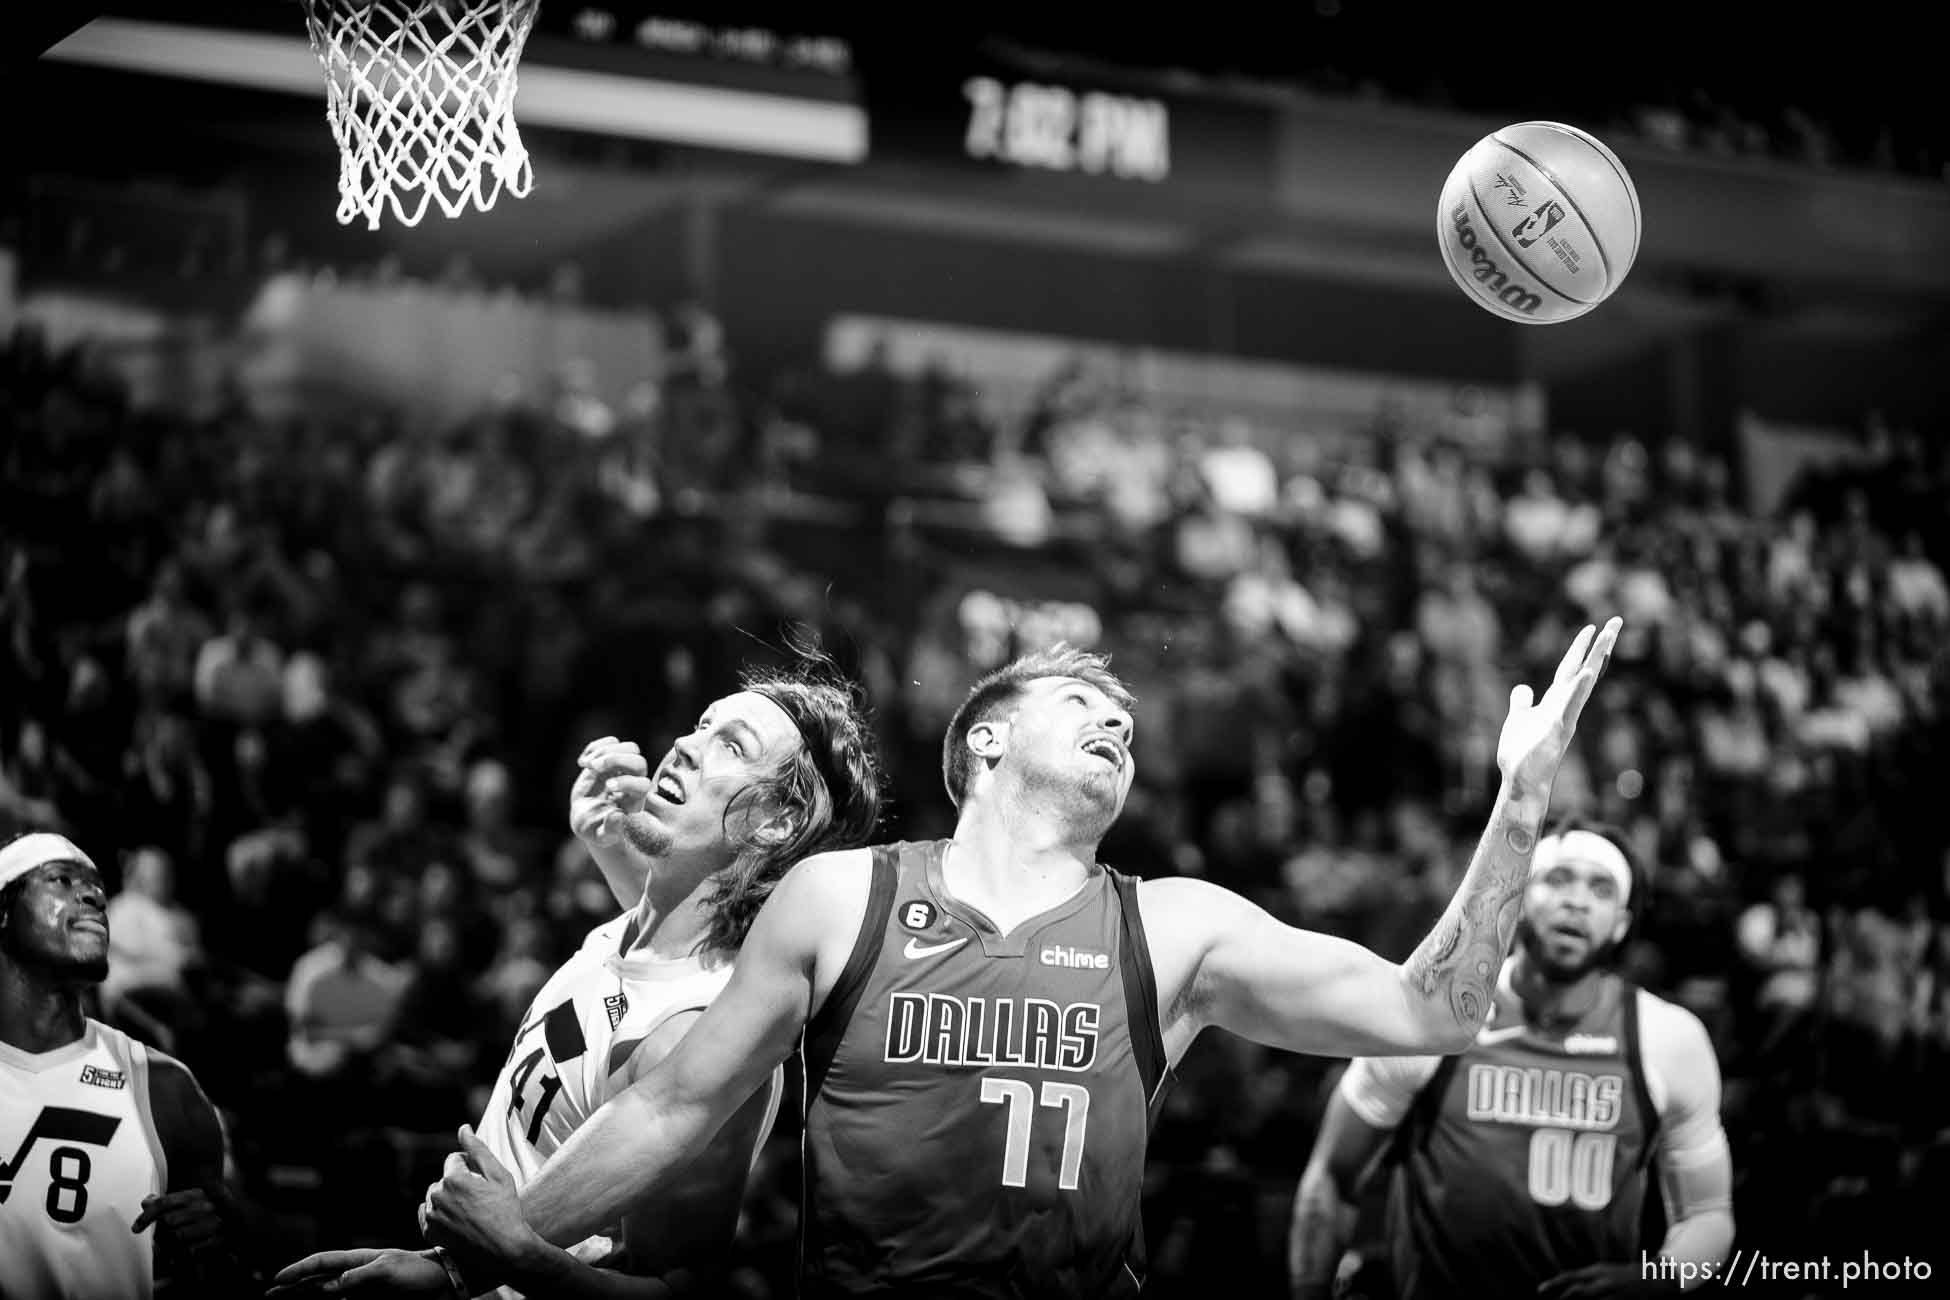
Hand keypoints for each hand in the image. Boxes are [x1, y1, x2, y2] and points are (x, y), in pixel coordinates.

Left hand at [132, 1188, 229, 1281]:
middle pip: (170, 1220)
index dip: (148, 1215)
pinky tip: (178, 1256)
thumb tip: (146, 1201)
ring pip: (179, 1236)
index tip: (136, 1228)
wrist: (245, 1223)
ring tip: (165, 1249)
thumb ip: (169, 1201)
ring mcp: (216, 1223)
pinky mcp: (222, 1240)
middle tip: (157, 1240)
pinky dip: (182, 1255)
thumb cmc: (211, 1212)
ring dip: (168, 1245)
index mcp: (199, 1193)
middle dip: (159, 1232)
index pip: (166, 1202)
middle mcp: (208, 1205)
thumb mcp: (193, 1202)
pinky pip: (193, 1250)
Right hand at [266, 1247, 451, 1295]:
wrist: (444, 1282)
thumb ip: (357, 1278)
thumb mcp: (388, 1270)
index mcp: (359, 1259)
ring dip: (306, 1298)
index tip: (278, 1280)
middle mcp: (357, 1274)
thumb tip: (328, 1287)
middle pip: (318, 1280)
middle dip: (294, 1286)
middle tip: (270, 1295)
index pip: (322, 1262)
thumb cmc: (419, 1270)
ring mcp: (362, 1289)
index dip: (299, 1270)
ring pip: (326, 1294)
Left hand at [421, 1124, 545, 1273]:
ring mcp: (431, 1216)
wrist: (504, 1249)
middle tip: (479, 1198)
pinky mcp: (430, 1233)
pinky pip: (427, 1215)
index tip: (483, 1180)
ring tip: (470, 1211)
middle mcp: (437, 1196)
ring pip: (436, 1196)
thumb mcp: (498, 1175)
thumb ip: (478, 1149)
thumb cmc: (506, 1210)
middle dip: (458, 1182)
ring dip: (448, 1198)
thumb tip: (463, 1128)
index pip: (455, 1159)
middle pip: (444, 1178)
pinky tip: (457, 1221)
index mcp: (454, 1178)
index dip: (471, 1166)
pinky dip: (439, 1215)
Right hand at [568, 736, 650, 848]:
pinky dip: (596, 747)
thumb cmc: (597, 830)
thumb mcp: (600, 836)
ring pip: (629, 748)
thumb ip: (610, 830)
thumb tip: (618, 816)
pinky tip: (583, 763)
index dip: (627, 782)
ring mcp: (623, 769)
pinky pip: (611, 743)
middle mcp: (633, 782)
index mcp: (635, 800)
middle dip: (616, 760)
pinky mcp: (609, 760)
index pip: (643, 784)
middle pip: (639, 760)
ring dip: (606, 751)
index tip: (607, 787)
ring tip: (587, 764)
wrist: (588, 819)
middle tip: (594, 767)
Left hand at [1497, 618, 1620, 797]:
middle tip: (1616, 621)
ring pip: (1583, 683)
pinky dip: (1577, 689)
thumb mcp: (1518, 720)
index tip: (1593, 627)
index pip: (1571, 669)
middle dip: (1600, 646)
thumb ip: (1523, 703)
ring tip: (1607, 636)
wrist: (1522, 783)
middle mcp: (1565, 706)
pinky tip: (1587, 673)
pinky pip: (1569, 706)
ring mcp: (1564, 717)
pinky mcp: (1557, 730)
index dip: (1581, 648)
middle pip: (1585, 669)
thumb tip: (1524, 687)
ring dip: (1596, 659)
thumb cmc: (1522, 756)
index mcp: (1556, 702)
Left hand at [1538, 1261, 1666, 1297]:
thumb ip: (1588, 1279)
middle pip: (1576, 1292)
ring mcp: (1614, 1293)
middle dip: (1562, 1299)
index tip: (1539, 1290)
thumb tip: (1568, 1287)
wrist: (1658, 1278)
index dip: (1553, 1284)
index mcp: (1597, 1271)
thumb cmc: (1628, 1276)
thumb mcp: (1606, 1272)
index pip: (1570, 1277)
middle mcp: (1603, 1281)